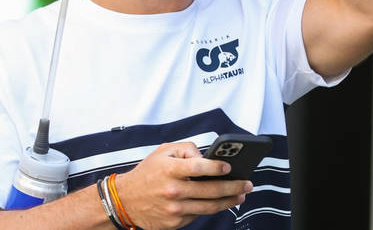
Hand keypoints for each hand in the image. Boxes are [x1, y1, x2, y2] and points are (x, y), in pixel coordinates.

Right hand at [113, 142, 252, 229]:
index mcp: (170, 170)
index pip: (199, 167)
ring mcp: (174, 209)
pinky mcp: (175, 223)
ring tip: (240, 195)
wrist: (125, 200)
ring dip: (229, 201)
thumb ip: (186, 149)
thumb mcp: (162, 152)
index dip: (217, 167)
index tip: (230, 167)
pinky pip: (198, 215)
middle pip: (211, 190)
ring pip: (209, 206)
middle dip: (234, 187)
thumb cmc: (147, 173)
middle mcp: (173, 191)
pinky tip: (219, 202)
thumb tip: (206, 157)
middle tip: (247, 184)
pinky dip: (210, 208)